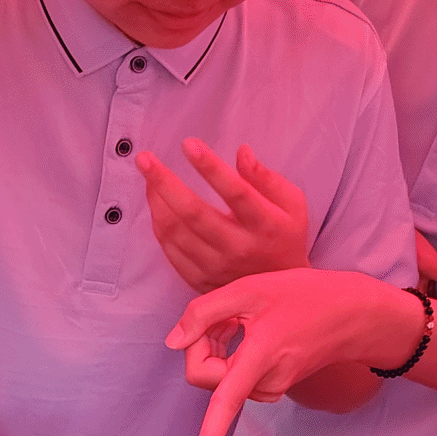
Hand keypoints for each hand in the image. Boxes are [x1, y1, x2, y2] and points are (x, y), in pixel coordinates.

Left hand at [138, 139, 308, 292]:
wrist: (277, 291)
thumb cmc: (284, 237)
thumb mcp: (291, 203)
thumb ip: (266, 178)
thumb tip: (242, 152)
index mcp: (264, 224)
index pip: (235, 192)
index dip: (210, 167)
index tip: (189, 144)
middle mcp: (238, 247)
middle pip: (194, 213)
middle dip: (164, 182)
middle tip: (144, 159)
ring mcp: (216, 266)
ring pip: (175, 231)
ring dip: (156, 200)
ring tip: (148, 174)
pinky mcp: (199, 279)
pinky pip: (170, 249)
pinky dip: (158, 223)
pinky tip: (156, 202)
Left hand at [167, 270, 417, 435]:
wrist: (354, 315)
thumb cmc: (308, 297)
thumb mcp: (250, 289)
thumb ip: (204, 312)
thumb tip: (174, 342)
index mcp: (260, 359)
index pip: (225, 405)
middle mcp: (266, 383)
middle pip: (209, 378)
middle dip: (203, 346)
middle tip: (225, 316)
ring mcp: (272, 388)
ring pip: (222, 377)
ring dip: (219, 347)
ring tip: (245, 320)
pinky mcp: (274, 386)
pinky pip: (238, 377)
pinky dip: (233, 355)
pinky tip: (252, 332)